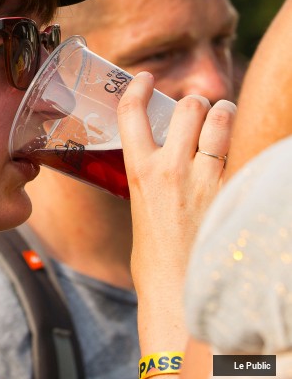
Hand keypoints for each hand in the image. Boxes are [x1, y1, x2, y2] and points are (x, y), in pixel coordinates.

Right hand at [117, 73, 234, 371]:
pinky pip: (243, 152)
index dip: (137, 87)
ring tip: (226, 113)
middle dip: (195, 101)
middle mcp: (173, 169)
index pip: (132, 112)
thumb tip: (160, 172)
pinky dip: (245, 143)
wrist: (179, 300)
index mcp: (141, 173)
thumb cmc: (155, 267)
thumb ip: (150, 184)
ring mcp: (207, 180)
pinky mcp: (234, 193)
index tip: (144, 78)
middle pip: (187, 107)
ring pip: (221, 120)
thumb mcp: (141, 213)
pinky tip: (246, 146)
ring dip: (224, 112)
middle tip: (199, 106)